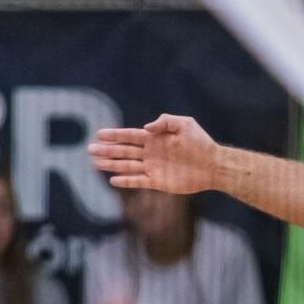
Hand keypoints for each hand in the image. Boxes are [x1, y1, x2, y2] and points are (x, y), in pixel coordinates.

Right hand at [89, 114, 218, 193]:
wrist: (213, 165)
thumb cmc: (201, 143)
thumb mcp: (185, 125)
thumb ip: (166, 121)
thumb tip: (146, 127)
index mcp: (155, 138)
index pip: (130, 136)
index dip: (114, 135)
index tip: (99, 133)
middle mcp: (151, 153)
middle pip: (124, 151)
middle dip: (107, 150)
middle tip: (90, 149)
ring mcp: (153, 167)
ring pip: (127, 166)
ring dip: (111, 165)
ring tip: (95, 163)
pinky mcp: (158, 181)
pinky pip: (138, 181)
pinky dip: (126, 181)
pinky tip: (113, 180)